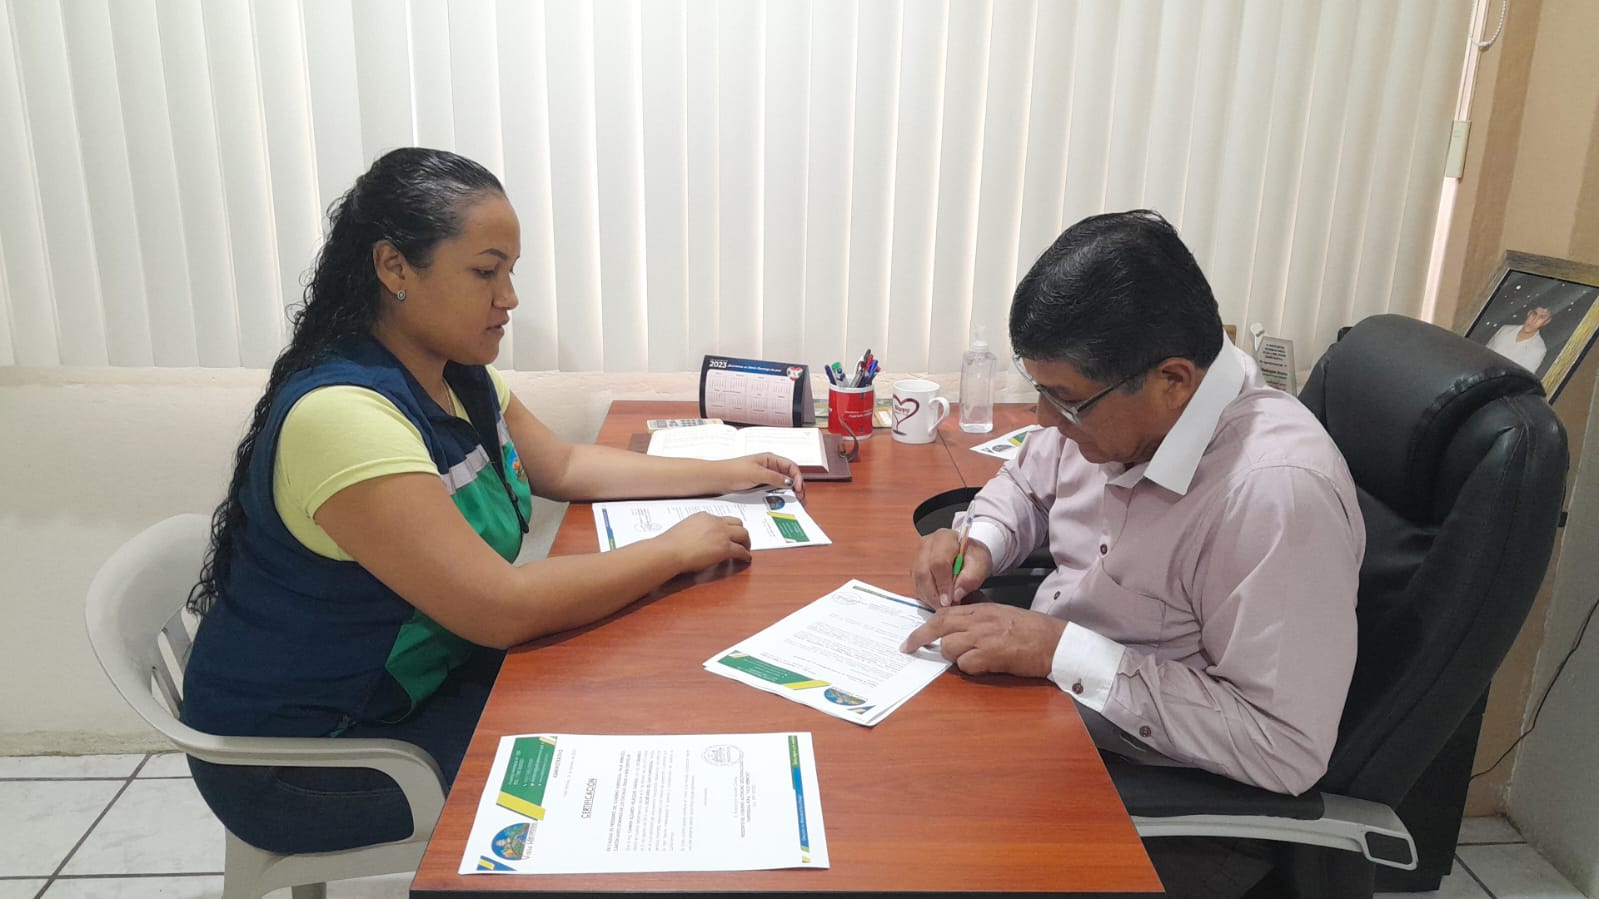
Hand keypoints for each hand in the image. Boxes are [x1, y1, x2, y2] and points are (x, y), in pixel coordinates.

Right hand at [656, 512, 751, 572]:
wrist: (670, 551)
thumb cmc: (670, 545)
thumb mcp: (684, 529)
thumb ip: (694, 531)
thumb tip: (696, 539)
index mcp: (704, 516)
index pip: (722, 519)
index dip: (727, 527)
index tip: (728, 533)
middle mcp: (715, 522)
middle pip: (737, 523)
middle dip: (740, 532)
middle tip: (741, 540)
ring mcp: (722, 534)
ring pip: (743, 534)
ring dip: (746, 542)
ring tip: (745, 549)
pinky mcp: (725, 548)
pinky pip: (741, 550)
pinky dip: (745, 555)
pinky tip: (745, 559)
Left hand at [716, 453, 806, 500]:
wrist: (716, 479)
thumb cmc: (733, 471)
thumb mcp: (757, 473)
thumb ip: (775, 477)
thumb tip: (790, 482)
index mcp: (770, 459)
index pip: (791, 466)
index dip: (798, 477)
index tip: (798, 488)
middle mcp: (769, 468)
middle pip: (789, 476)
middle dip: (796, 487)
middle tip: (799, 499)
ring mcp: (764, 478)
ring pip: (782, 486)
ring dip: (788, 494)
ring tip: (793, 504)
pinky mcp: (758, 487)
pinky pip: (772, 492)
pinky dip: (778, 497)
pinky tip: (779, 503)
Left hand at [900, 604, 1064, 677]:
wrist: (1054, 641)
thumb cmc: (1029, 630)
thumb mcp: (1000, 614)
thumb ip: (977, 618)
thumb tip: (953, 625)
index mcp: (981, 609)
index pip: (943, 614)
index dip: (924, 627)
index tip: (910, 639)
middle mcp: (979, 620)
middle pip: (939, 627)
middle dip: (921, 639)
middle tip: (910, 648)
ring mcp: (984, 637)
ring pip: (950, 648)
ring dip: (955, 657)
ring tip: (973, 658)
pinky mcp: (991, 655)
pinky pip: (966, 664)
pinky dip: (970, 668)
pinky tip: (985, 666)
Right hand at [911, 528, 992, 607]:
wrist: (967, 553)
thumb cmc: (973, 557)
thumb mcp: (981, 564)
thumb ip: (972, 578)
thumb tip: (956, 594)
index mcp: (946, 539)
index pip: (939, 563)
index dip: (943, 584)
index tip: (949, 601)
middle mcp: (928, 544)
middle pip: (923, 572)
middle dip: (933, 594)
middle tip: (945, 607)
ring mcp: (918, 554)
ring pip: (917, 580)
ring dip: (929, 597)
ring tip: (943, 605)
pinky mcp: (915, 565)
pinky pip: (916, 583)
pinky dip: (926, 595)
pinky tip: (937, 599)